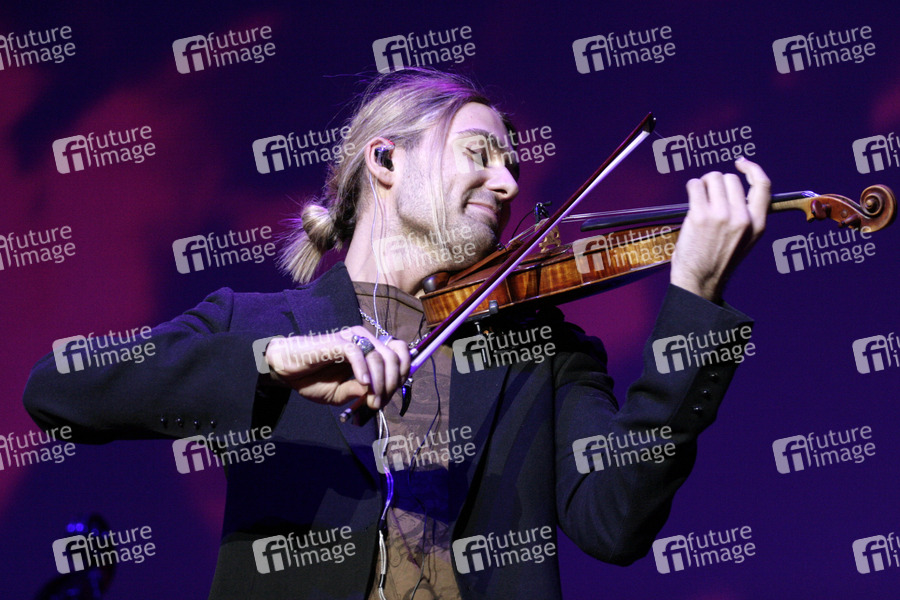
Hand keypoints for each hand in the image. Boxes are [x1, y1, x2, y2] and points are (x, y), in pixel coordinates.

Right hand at [264, 326, 410, 412]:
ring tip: (369, 402)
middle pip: (393, 358)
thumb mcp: (343, 393)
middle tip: (377, 404)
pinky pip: (358, 353)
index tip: (390, 396)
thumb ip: (361, 392)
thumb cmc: (313, 379)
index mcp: (369, 349)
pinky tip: (362, 384)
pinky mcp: (338, 342)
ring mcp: (351, 338)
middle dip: (391, 385)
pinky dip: (364, 370)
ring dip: (379, 384)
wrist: (286, 370)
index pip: (399, 353)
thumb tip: (378, 394)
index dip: (402, 374)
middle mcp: (364, 340)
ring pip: (379, 357)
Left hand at [669, 158, 770, 302]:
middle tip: (710, 196)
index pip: (763, 185)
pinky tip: (692, 198)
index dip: (752, 169)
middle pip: (731, 179)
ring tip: (700, 199)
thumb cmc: (719, 259)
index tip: (741, 163)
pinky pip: (695, 185)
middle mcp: (742, 218)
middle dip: (718, 182)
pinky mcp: (700, 216)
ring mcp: (721, 216)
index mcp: (758, 223)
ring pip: (713, 178)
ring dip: (704, 184)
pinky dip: (692, 186)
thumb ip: (747, 215)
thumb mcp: (746, 239)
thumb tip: (736, 187)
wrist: (701, 280)